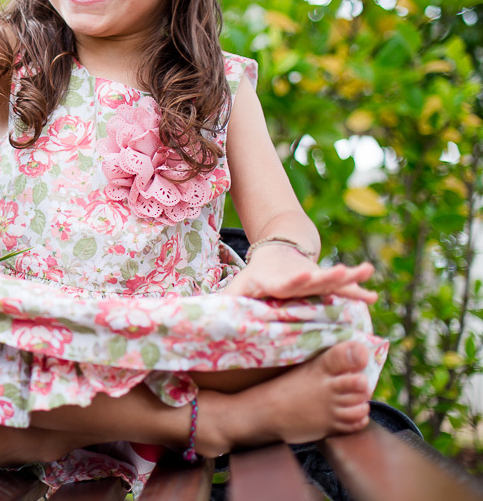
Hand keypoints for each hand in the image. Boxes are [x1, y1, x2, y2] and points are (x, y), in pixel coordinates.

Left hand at [222, 245, 377, 302]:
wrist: (277, 253)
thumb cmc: (255, 278)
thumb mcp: (240, 287)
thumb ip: (228, 302)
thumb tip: (200, 320)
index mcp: (278, 282)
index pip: (286, 282)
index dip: (295, 280)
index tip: (303, 276)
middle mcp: (298, 278)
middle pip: (314, 277)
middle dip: (328, 276)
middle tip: (343, 270)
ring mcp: (314, 277)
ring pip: (334, 278)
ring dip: (349, 278)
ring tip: (366, 271)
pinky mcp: (325, 280)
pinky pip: (345, 287)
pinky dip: (357, 290)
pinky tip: (373, 295)